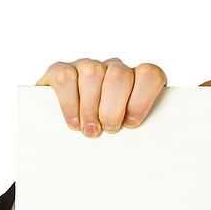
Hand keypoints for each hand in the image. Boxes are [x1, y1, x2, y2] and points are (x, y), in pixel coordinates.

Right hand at [36, 58, 167, 136]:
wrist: (62, 118)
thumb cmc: (105, 125)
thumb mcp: (124, 125)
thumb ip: (134, 126)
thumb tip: (140, 143)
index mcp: (136, 78)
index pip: (150, 75)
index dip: (142, 98)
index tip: (131, 123)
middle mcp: (113, 67)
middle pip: (120, 76)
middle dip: (113, 107)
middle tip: (109, 129)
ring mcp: (87, 65)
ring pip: (92, 73)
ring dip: (90, 107)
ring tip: (90, 130)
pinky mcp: (60, 69)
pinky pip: (66, 78)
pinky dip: (69, 103)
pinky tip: (74, 122)